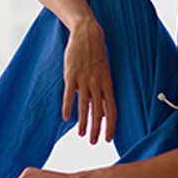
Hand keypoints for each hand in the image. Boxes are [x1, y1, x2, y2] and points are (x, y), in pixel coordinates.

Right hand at [63, 19, 116, 144]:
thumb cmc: (96, 54)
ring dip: (83, 123)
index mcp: (108, 84)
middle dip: (97, 129)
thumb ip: (103, 91)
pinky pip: (69, 95)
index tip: (108, 138)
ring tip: (82, 135)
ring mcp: (84, 80)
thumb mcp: (104, 72)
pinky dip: (67, 107)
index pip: (112, 110)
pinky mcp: (71, 76)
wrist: (87, 35)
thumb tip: (103, 110)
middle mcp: (97, 84)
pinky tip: (65, 118)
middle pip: (99, 112)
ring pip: (85, 107)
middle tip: (94, 142)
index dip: (111, 126)